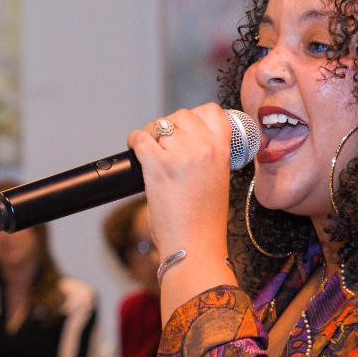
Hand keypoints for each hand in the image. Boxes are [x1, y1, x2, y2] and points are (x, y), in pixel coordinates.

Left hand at [126, 103, 236, 262]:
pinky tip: (136, 150)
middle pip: (182, 114)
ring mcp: (181, 155)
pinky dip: (135, 141)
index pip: (211, 110)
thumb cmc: (205, 221)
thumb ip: (209, 157)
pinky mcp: (158, 165)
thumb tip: (185, 143)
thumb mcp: (219, 180)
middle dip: (170, 126)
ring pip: (160, 124)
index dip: (195, 115)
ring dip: (152, 134)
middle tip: (164, 143)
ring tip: (150, 149)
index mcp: (223, 150)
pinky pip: (141, 139)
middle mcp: (204, 147)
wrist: (195, 245)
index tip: (186, 127)